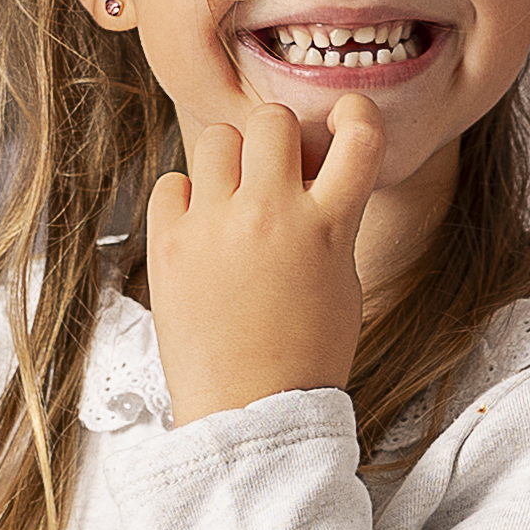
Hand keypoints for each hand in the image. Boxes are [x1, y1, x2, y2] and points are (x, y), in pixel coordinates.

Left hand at [147, 97, 379, 425]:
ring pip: (219, 138)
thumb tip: (310, 171)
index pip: (360, 134)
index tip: (344, 123)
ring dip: (231, 161)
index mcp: (329, 229)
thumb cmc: (304, 356)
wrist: (249, 414)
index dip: (356, 115)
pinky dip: (187, 198)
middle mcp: (272, 216)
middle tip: (275, 174)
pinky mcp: (169, 244)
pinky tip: (201, 231)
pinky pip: (173, 182)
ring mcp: (216, 227)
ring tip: (234, 203)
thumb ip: (332, 220)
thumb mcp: (343, 283)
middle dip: (277, 140)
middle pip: (272, 119)